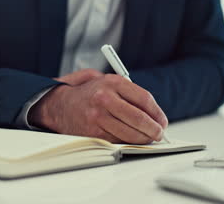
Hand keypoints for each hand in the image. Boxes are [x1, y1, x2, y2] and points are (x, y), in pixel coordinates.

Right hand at [29, 69, 167, 143]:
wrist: (61, 105)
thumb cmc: (90, 94)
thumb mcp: (109, 83)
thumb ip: (130, 93)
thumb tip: (154, 112)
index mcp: (112, 82)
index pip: (144, 98)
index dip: (157, 112)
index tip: (162, 120)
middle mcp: (104, 98)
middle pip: (139, 118)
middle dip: (154, 129)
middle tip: (159, 133)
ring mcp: (97, 117)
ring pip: (130, 133)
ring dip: (144, 138)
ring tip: (149, 138)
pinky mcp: (92, 132)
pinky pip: (118, 141)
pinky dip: (128, 142)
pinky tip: (132, 139)